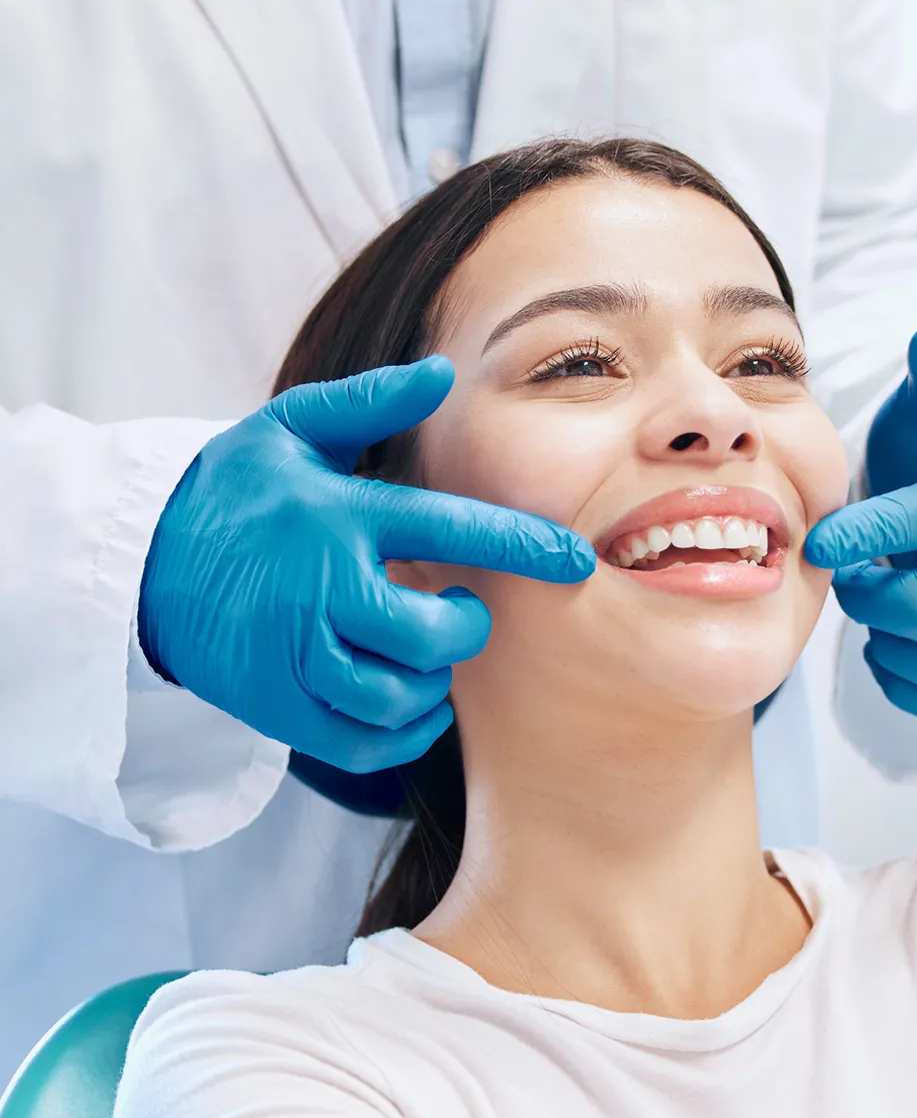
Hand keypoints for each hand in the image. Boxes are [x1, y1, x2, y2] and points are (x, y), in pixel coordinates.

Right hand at [138, 357, 594, 770]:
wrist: (139, 563)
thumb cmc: (232, 491)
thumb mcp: (289, 429)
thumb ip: (368, 402)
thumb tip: (442, 373)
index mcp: (336, 516)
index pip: (449, 529)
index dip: (521, 546)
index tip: (576, 561)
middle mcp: (318, 590)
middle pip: (430, 634)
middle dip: (465, 627)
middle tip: (459, 611)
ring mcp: (294, 655)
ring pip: (397, 695)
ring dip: (434, 682)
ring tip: (425, 653)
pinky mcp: (276, 707)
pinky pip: (363, 743)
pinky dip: (403, 732)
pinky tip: (410, 701)